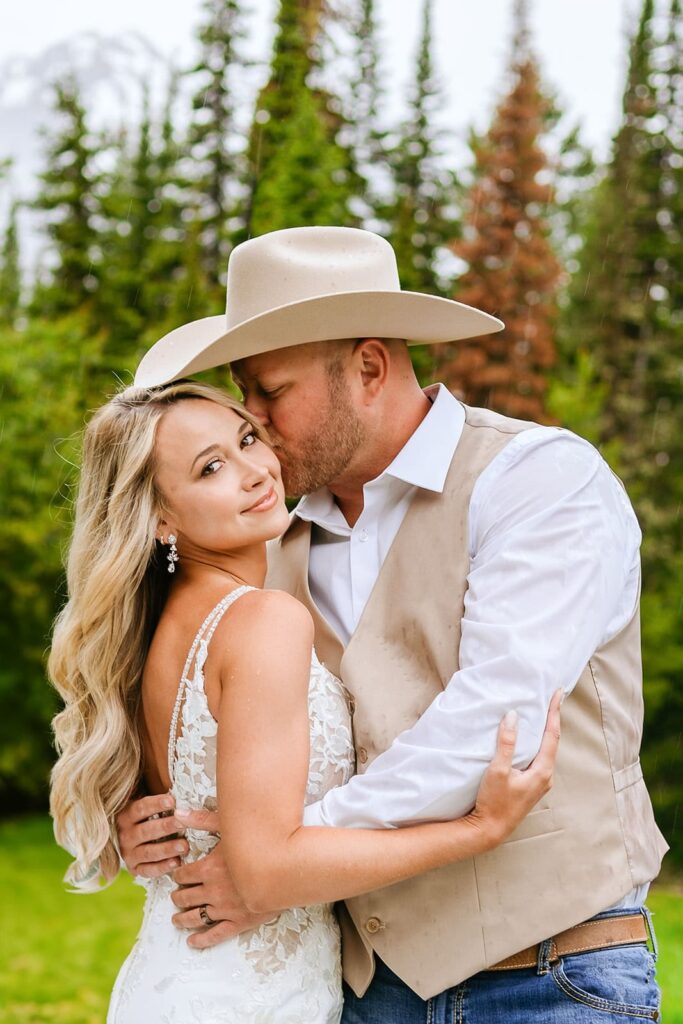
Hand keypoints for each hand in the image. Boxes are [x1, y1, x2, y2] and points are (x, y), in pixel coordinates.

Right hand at [116, 793, 188, 877]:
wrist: (132, 843)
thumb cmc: (147, 819)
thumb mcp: (146, 808)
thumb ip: (159, 802)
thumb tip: (181, 793)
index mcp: (126, 816)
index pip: (140, 808)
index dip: (156, 804)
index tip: (172, 801)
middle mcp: (125, 835)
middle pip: (146, 831)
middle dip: (166, 826)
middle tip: (183, 823)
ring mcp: (128, 854)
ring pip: (148, 852)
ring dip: (167, 849)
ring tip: (185, 846)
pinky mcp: (135, 869)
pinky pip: (148, 870)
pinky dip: (163, 867)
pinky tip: (177, 863)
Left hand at [170, 809, 276, 948]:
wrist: (285, 866)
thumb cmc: (257, 843)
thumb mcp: (229, 826)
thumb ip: (201, 820)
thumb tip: (178, 814)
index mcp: (208, 868)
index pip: (183, 875)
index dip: (178, 876)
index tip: (177, 877)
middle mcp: (212, 890)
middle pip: (186, 896)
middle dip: (178, 897)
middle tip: (176, 897)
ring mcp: (224, 908)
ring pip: (196, 917)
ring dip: (183, 918)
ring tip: (177, 919)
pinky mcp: (239, 921)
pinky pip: (215, 935)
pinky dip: (202, 939)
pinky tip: (193, 941)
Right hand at [468, 688, 562, 849]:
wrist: (490, 830)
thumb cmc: (494, 802)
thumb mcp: (498, 770)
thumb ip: (506, 743)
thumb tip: (513, 716)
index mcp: (542, 771)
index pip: (552, 734)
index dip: (555, 712)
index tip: (558, 693)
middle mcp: (545, 776)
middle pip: (552, 741)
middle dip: (552, 719)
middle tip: (551, 698)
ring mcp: (539, 782)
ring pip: (545, 750)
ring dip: (544, 731)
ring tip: (541, 713)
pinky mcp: (530, 785)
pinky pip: (537, 757)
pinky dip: (536, 743)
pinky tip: (529, 738)